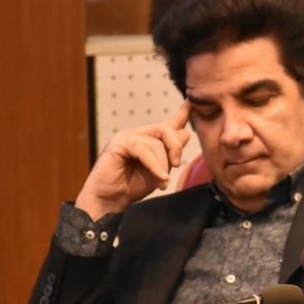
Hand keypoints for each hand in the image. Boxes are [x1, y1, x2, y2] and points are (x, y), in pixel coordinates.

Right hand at [75, 101, 191, 219]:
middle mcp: (140, 133)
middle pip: (167, 128)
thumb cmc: (133, 185)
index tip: (193, 103)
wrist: (111, 199)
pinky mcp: (119, 144)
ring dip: (163, 163)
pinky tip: (160, 177)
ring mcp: (128, 136)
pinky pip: (143, 150)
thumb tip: (184, 134)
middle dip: (176, 146)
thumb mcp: (160, 169)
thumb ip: (171, 154)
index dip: (183, 112)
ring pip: (156, 141)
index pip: (170, 123)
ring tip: (163, 180)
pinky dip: (155, 165)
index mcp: (151, 138)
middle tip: (177, 165)